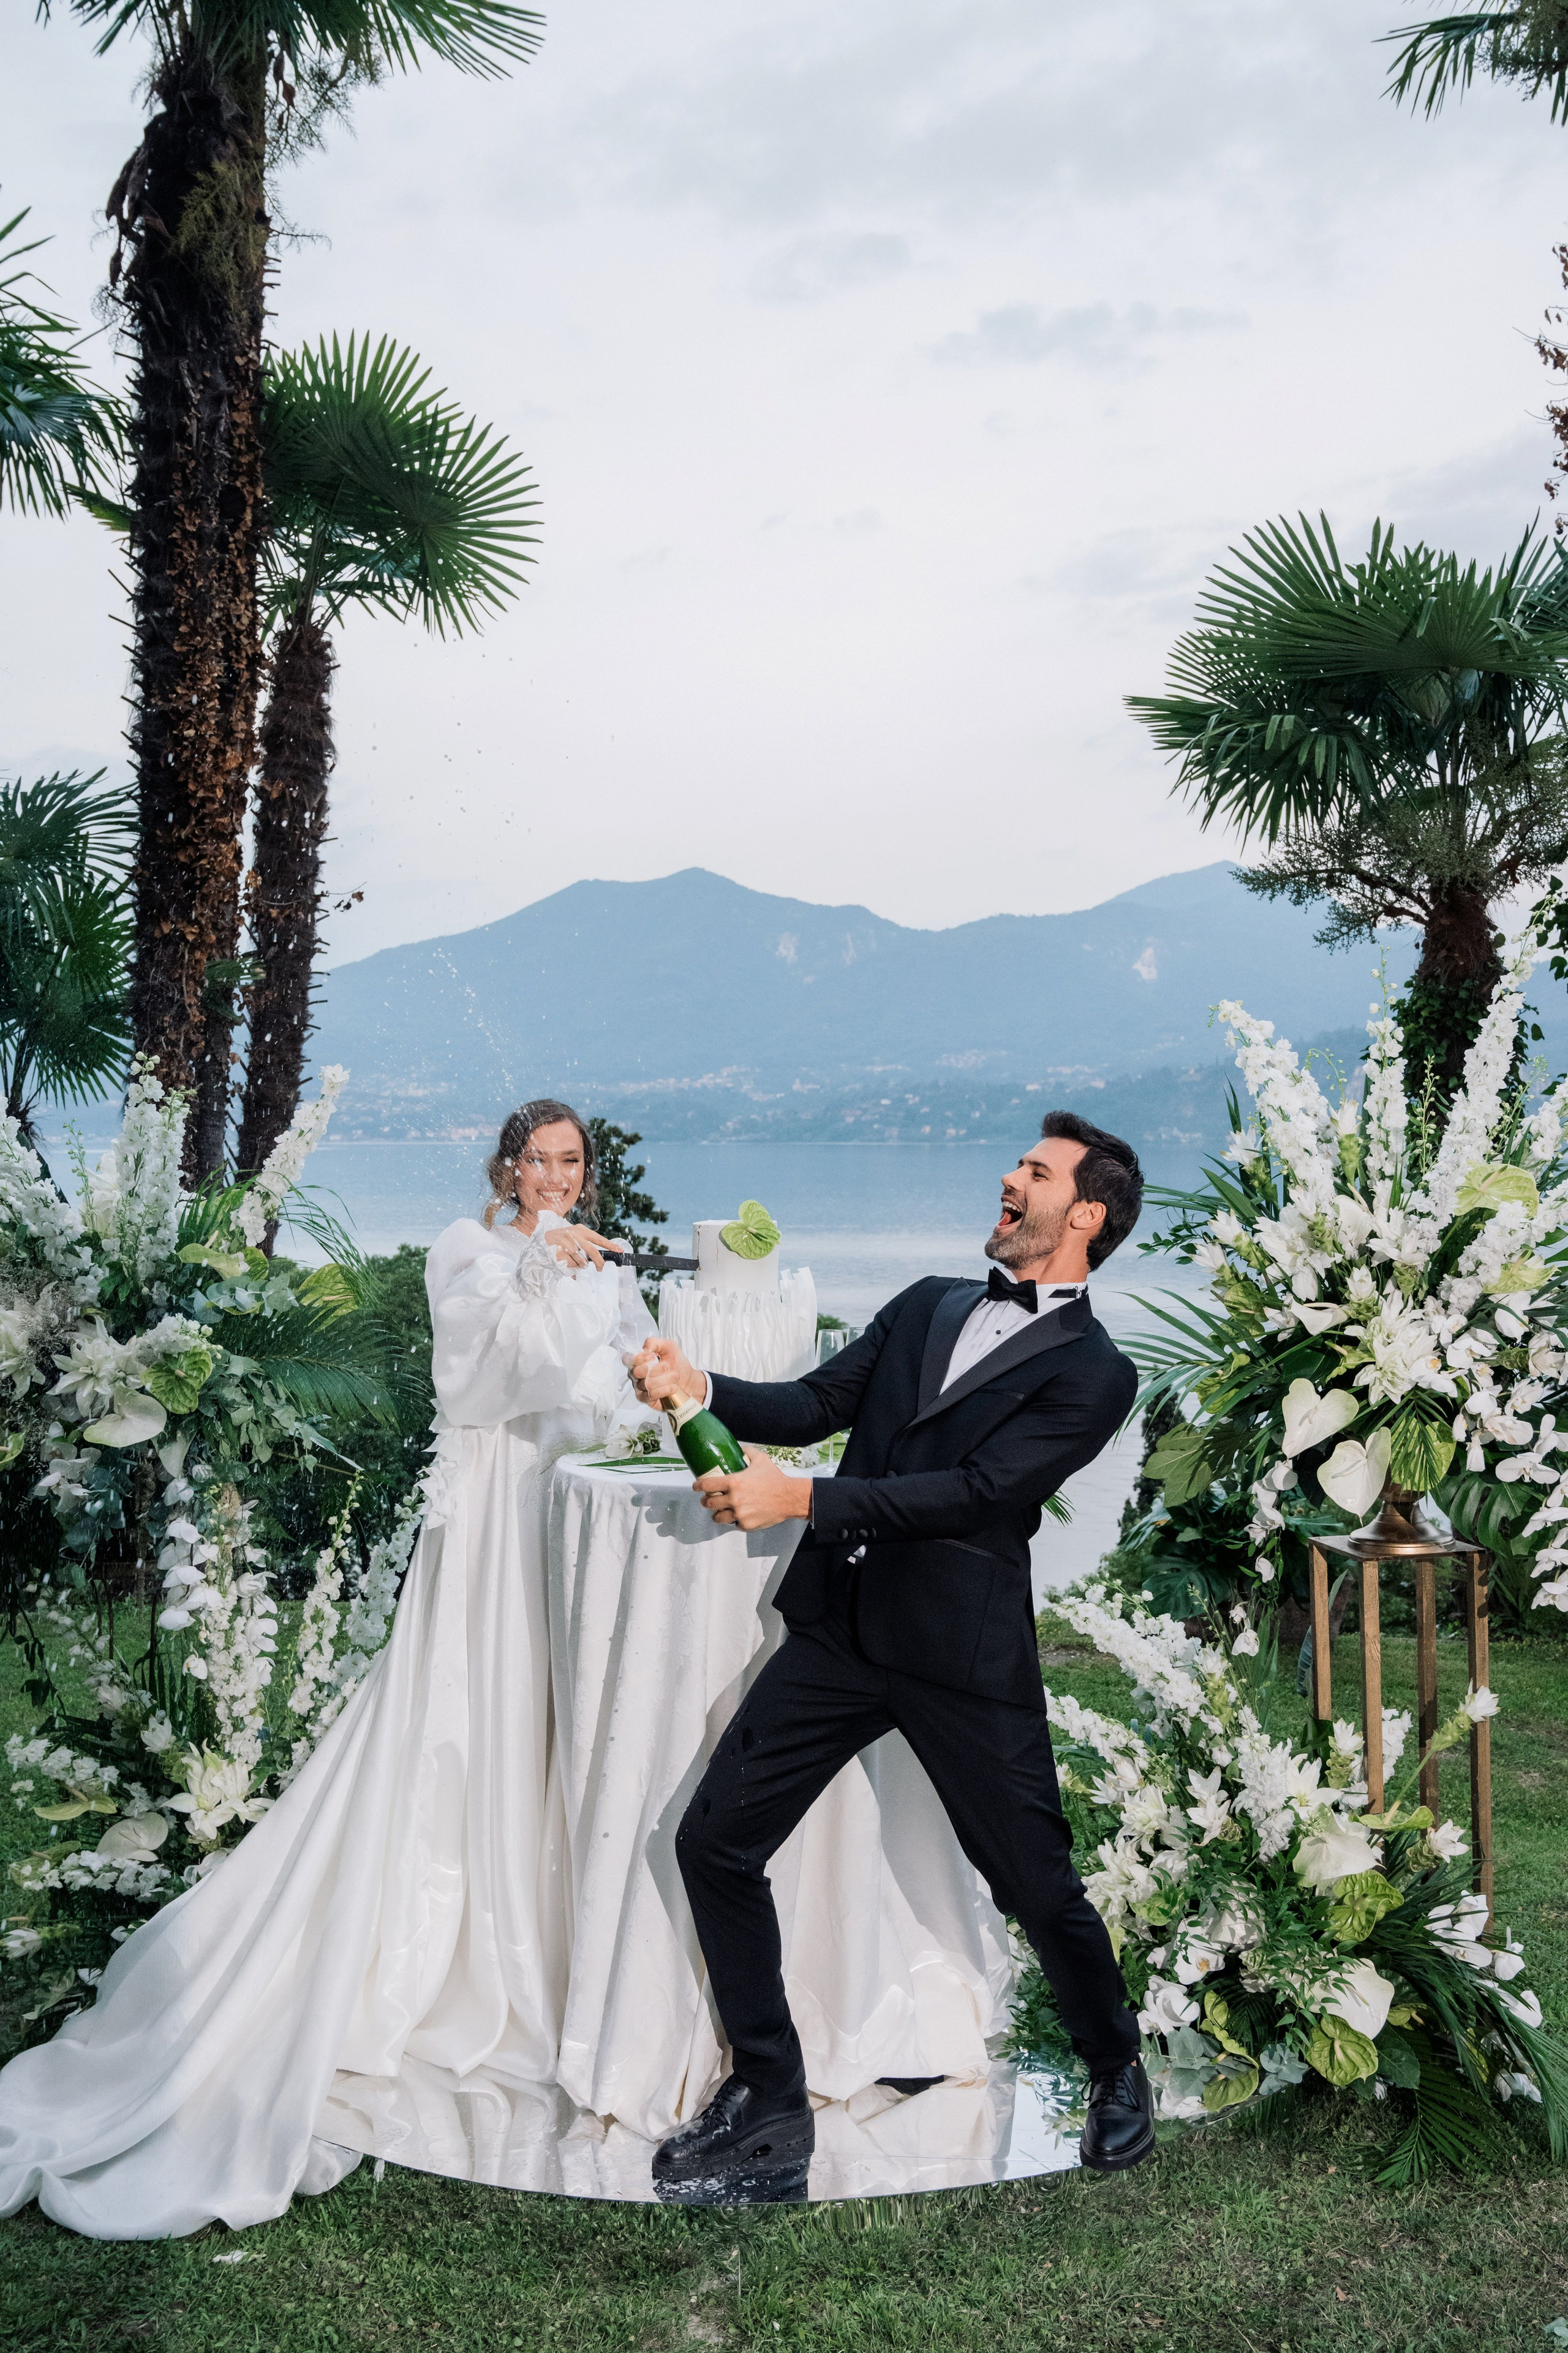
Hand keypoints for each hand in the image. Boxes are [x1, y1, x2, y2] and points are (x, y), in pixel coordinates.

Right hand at [541, 1225, 624, 1271]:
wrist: (542, 1239)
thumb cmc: (561, 1239)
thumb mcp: (574, 1236)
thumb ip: (586, 1244)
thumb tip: (599, 1260)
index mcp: (581, 1230)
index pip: (599, 1239)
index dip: (610, 1245)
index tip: (620, 1251)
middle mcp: (575, 1236)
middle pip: (593, 1252)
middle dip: (599, 1263)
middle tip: (600, 1268)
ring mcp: (567, 1244)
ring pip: (582, 1261)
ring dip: (581, 1265)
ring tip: (575, 1262)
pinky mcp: (560, 1253)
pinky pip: (571, 1265)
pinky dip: (571, 1267)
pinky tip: (566, 1262)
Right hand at [625, 1335, 703, 1407]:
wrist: (688, 1380)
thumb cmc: (677, 1363)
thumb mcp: (669, 1346)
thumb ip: (654, 1342)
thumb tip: (644, 1349)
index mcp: (639, 1361)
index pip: (627, 1359)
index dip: (638, 1358)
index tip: (652, 1356)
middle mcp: (637, 1375)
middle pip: (637, 1372)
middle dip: (656, 1369)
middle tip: (668, 1367)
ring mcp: (640, 1388)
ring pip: (647, 1384)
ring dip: (665, 1379)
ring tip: (675, 1377)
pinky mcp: (647, 1399)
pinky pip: (651, 1395)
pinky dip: (664, 1390)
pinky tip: (673, 1387)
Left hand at [695, 1447, 812, 1531]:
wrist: (789, 1498)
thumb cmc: (775, 1478)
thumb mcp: (761, 1459)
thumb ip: (748, 1452)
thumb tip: (740, 1449)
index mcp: (734, 1482)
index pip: (707, 1485)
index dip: (698, 1486)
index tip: (696, 1487)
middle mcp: (734, 1499)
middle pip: (709, 1503)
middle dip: (705, 1501)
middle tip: (707, 1499)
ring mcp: (739, 1513)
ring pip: (717, 1517)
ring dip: (716, 1514)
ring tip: (718, 1511)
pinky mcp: (746, 1524)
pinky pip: (733, 1524)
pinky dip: (733, 1520)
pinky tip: (736, 1516)